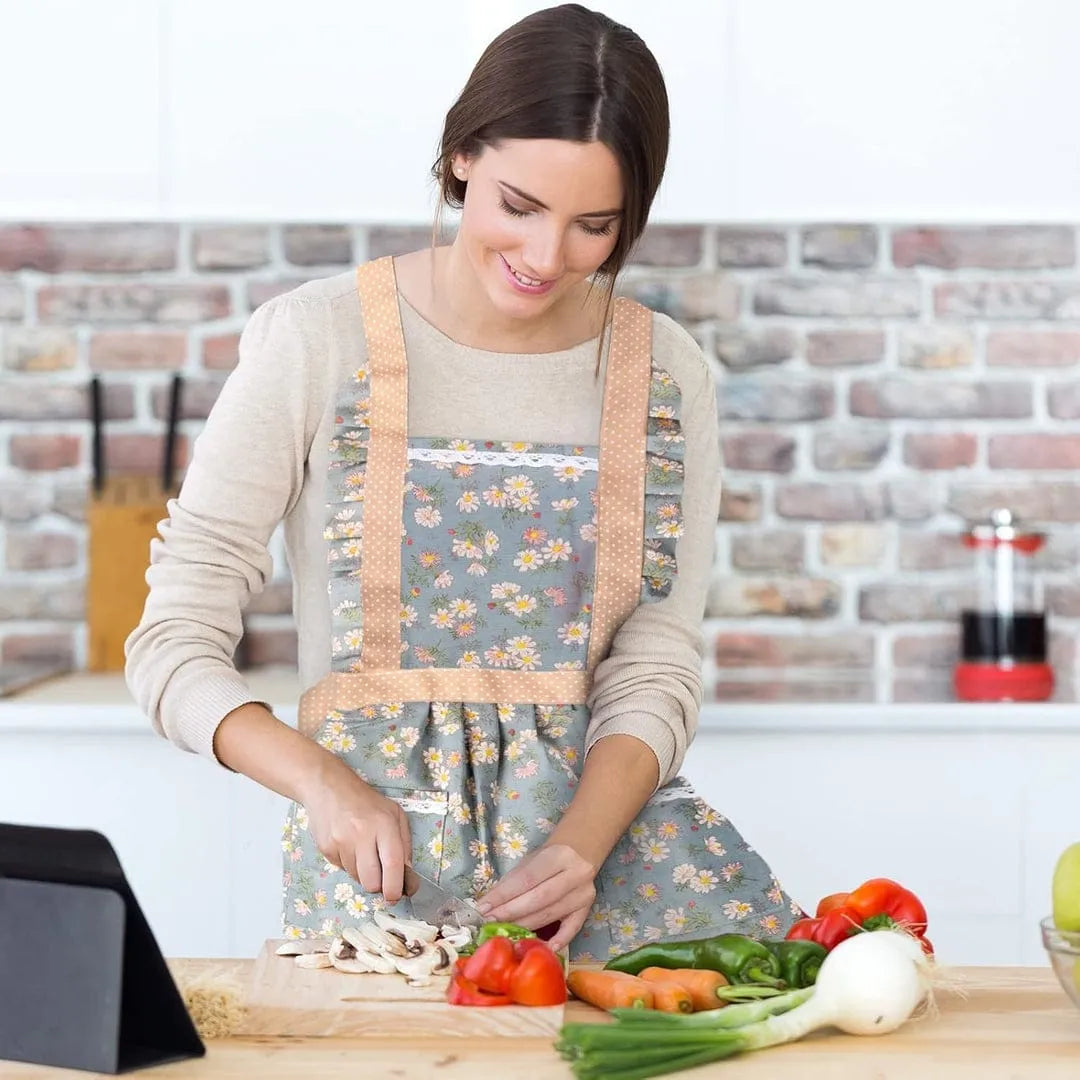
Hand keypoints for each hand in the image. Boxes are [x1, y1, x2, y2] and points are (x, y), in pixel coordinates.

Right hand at [298, 757, 411, 901]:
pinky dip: (349, 864)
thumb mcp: (394, 814)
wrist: (328, 787)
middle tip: (381, 878)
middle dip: (378, 886)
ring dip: (363, 873)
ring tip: (363, 851)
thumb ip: (404, 843)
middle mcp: (362, 834)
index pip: (393, 864)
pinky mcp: (326, 848)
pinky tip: (349, 846)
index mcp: (384, 824)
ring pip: (356, 878)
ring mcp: (341, 842)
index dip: (396, 887)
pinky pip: (342, 869)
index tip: (398, 895)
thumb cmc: (366, 801)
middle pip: (371, 881)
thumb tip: (407, 875)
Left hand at [476, 842, 596, 952]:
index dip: (503, 895)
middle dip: (511, 912)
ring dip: (524, 925)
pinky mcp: (587, 909)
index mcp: (559, 856)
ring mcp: (583, 894)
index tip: (483, 906)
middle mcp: (575, 874)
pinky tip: (545, 947)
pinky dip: (559, 939)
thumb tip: (489, 903)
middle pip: (538, 898)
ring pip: (549, 914)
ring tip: (504, 930)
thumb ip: (512, 881)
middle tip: (490, 920)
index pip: (526, 879)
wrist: (579, 853)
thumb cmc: (549, 858)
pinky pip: (572, 928)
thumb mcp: (530, 860)